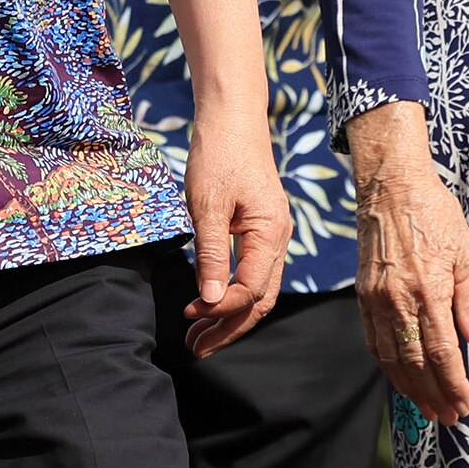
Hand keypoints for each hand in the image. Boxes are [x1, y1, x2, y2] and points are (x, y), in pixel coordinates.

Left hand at [181, 126, 288, 357]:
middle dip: (229, 327)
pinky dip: (233, 293)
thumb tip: (210, 299)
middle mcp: (279, 238)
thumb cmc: (219, 155)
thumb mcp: (207, 205)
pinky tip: (210, 301)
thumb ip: (211, 253)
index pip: (251, 289)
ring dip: (230, 315)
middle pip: (261, 299)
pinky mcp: (262, 230)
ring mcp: (273, 235)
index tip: (189, 312)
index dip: (221, 308)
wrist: (232, 119)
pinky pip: (254, 272)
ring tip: (198, 334)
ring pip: (259, 289)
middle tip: (196, 348)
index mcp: (271, 233)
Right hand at [350, 101, 468, 421]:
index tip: (465, 406)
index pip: (442, 353)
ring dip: (409, 387)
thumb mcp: (466, 255)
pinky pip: (373, 339)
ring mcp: (377, 298)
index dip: (454, 384)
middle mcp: (399, 300)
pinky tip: (399, 376)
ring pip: (391, 356)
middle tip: (448, 417)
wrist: (390, 185)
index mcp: (429, 291)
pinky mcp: (363, 293)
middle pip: (415, 362)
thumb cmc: (434, 214)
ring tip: (426, 407)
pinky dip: (387, 364)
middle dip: (433, 395)